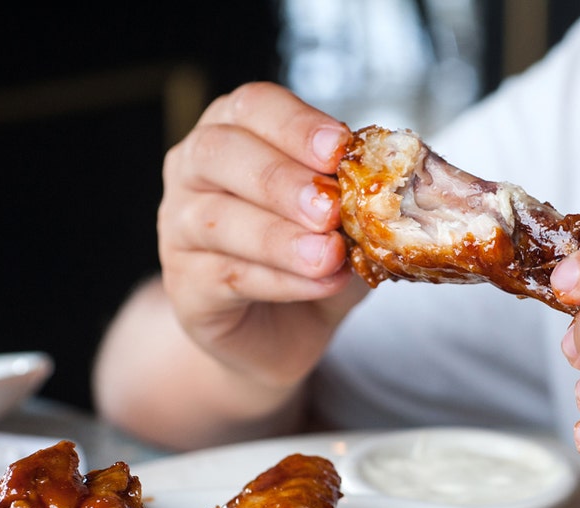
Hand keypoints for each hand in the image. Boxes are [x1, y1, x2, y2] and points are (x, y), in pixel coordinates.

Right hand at [158, 82, 367, 391]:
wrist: (282, 329)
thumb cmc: (313, 254)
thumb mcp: (348, 217)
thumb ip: (363, 196)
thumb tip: (402, 185)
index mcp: (235, 131)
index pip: (253, 107)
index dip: (295, 124)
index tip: (339, 149)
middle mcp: (194, 170)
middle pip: (219, 153)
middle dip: (280, 178)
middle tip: (329, 207)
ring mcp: (178, 228)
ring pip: (217, 220)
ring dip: (279, 237)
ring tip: (329, 254)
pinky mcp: (185, 286)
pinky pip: (227, 277)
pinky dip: (281, 280)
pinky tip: (321, 283)